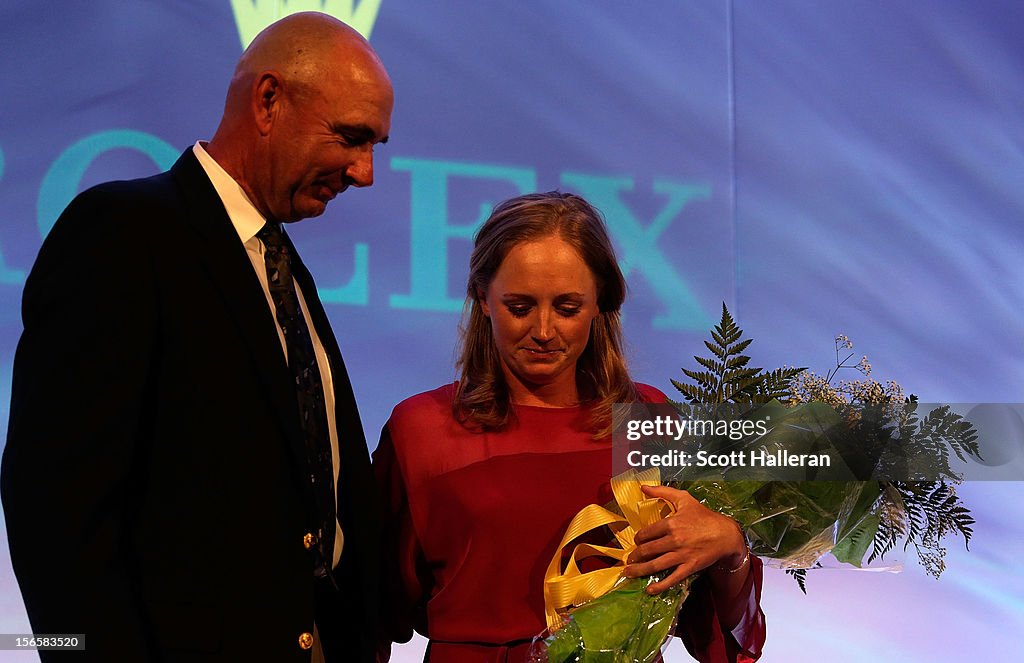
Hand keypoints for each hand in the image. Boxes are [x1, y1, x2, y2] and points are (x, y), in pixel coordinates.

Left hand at [622, 484, 746, 593]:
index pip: (646, 533)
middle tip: (629, 559)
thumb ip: (662, 491)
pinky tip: (649, 590)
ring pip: (655, 565)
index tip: (637, 541)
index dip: (638, 538)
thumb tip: (643, 486)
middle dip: (635, 556)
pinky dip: (660, 586)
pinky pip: (672, 578)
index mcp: (671, 523)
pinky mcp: (690, 567)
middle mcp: (674, 540)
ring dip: (639, 570)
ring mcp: (682, 555)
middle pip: (647, 550)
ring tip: (629, 572)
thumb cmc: (704, 516)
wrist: (726, 534)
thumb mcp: (684, 499)